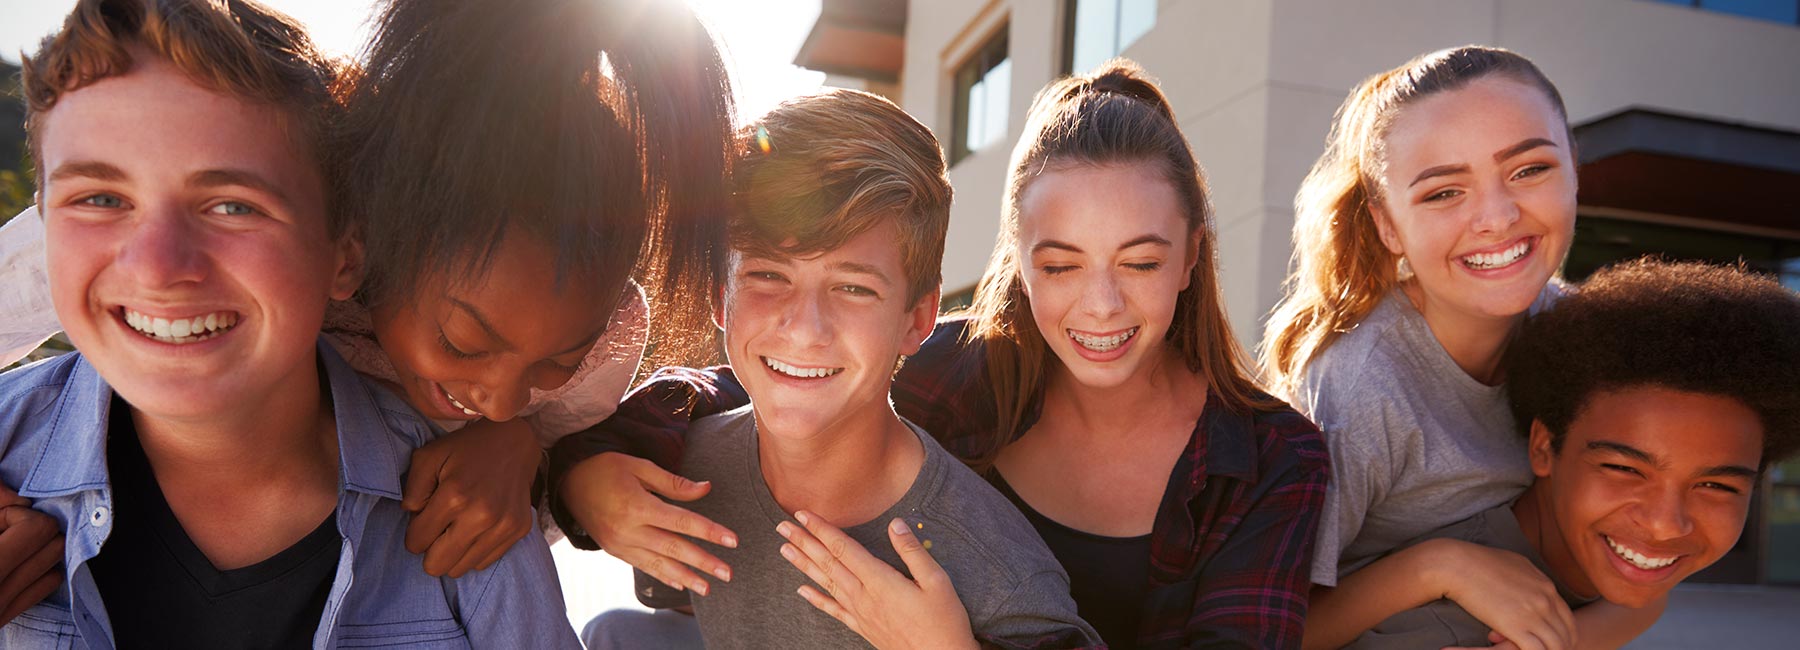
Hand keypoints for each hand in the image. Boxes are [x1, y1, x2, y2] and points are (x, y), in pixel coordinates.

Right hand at [0, 486, 62, 624]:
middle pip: (53, 543)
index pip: (36, 529)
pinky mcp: (4, 616)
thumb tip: (22, 499)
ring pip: (55, 564)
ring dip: (39, 547)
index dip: (18, 515)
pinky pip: (47, 584)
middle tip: (5, 527)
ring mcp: (1, 608)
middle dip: (33, 528)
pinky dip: (40, 567)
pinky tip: (15, 561)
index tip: (1, 516)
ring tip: (8, 543)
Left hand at [402, 417, 539, 576]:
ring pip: (460, 569)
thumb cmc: (464, 450)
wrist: (513, 442)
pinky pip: (483, 562)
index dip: (413, 533)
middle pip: (437, 566)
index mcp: (455, 496)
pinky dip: (474, 549)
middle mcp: (482, 516)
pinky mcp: (519, 530)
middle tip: (438, 529)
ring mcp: (504, 525)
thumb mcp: (428, 457)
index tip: (423, 519)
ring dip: (453, 551)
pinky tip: (476, 527)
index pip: (416, 543)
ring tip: (458, 525)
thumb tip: (413, 518)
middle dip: (430, 550)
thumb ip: (410, 491)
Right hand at [560, 452, 736, 594]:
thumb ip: (673, 482)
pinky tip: (680, 584)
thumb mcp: (639, 466)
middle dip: (703, 562)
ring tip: (708, 588)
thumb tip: (706, 489)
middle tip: (727, 574)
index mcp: (637, 506)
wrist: (568, 483)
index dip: (709, 532)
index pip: (681, 522)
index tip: (732, 541)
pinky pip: (643, 567)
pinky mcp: (616, 551)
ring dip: (686, 578)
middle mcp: (629, 530)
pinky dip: (663, 577)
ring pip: (659, 565)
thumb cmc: (606, 468)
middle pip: (674, 549)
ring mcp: (621, 544)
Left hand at [777, 511, 977, 649]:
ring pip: (826, 584)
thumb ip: (912, 551)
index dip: (822, 529)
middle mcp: (864, 596)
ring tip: (784, 550)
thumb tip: (895, 524)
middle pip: (828, 563)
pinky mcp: (863, 627)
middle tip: (782, 526)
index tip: (803, 514)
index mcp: (880, 581)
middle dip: (804, 542)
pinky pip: (834, 610)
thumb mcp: (937, 581)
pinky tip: (802, 591)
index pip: (844, 548)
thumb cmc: (943, 622)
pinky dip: (816, 599)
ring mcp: (861, 613)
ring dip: (804, 565)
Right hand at [1426, 539, 1574, 649]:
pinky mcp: (1516, 626)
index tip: (1553, 641)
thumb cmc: (1477, 560)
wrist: (1457, 564)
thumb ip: (1528, 577)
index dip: (1563, 633)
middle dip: (1561, 647)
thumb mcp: (1513, 562)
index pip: (1567, 617)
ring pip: (1556, 646)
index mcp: (1545, 585)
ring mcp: (1533, 614)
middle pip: (1567, 634)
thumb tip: (1529, 582)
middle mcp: (1545, 600)